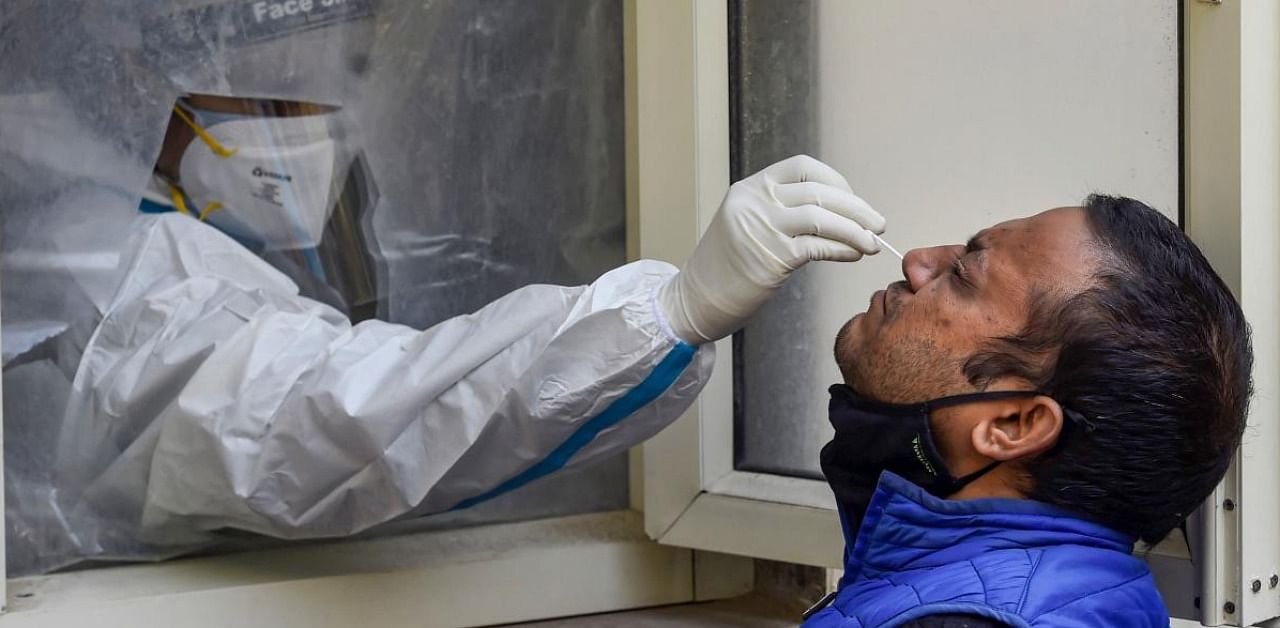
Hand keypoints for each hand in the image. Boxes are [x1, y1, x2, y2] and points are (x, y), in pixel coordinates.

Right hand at [658, 155, 884, 343]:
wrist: (696, 299)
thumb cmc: (727, 267)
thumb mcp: (749, 224)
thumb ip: (782, 211)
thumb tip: (837, 212)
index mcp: (751, 188)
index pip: (802, 167)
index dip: (836, 181)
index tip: (853, 201)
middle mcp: (755, 201)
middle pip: (819, 192)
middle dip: (857, 208)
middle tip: (878, 223)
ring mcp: (761, 227)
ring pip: (822, 217)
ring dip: (855, 229)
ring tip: (872, 243)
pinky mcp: (770, 257)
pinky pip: (818, 246)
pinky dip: (842, 249)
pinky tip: (853, 255)